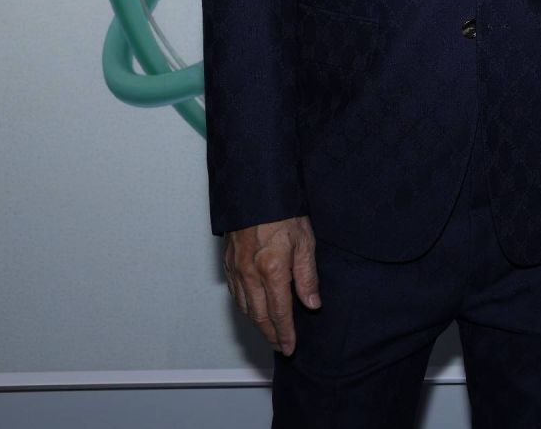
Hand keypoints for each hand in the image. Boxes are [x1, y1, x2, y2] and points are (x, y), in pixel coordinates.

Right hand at [223, 216, 320, 354]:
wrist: (255, 192)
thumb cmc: (283, 213)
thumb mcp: (305, 242)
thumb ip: (308, 276)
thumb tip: (312, 304)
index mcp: (272, 270)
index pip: (279, 312)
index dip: (285, 333)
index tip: (290, 347)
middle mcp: (250, 274)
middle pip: (260, 316)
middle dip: (271, 335)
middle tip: (281, 347)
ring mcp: (236, 270)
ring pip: (245, 308)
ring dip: (258, 324)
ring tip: (270, 333)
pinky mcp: (228, 263)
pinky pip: (236, 294)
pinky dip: (245, 308)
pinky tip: (253, 310)